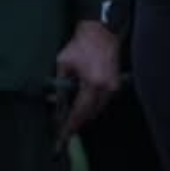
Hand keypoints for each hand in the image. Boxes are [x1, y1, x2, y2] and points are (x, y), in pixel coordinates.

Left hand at [52, 20, 119, 146]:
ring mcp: (113, 88)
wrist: (100, 32)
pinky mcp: (115, 85)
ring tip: (67, 118)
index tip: (62, 139)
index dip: (70, 126)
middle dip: (75, 123)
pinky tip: (78, 104)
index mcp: (93, 84)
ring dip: (82, 114)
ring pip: (96, 110)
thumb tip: (54, 103)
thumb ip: (59, 86)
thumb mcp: (63, 64)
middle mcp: (106, 89)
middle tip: (61, 130)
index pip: (80, 112)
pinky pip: (101, 102)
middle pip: (89, 115)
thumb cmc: (80, 45)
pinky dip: (89, 106)